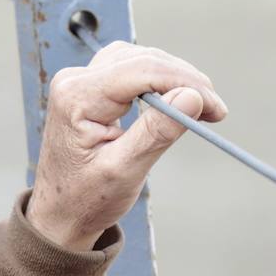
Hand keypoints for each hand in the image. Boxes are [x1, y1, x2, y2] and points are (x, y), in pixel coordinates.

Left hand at [26, 42, 227, 249]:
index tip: (217, 109)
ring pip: (139, 60)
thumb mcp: (124, 170)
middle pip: (143, 60)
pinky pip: (131, 71)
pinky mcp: (89, 88)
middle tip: (216, 110)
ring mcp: (80, 82)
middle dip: (185, 80)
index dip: (186, 83)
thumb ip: (156, 132)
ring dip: (174, 79)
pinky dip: (158, 82)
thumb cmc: (85, 199)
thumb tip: (193, 96)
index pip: (142, 70)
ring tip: (201, 107)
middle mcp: (74, 81)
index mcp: (76, 97)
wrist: (58, 215)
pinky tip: (176, 102)